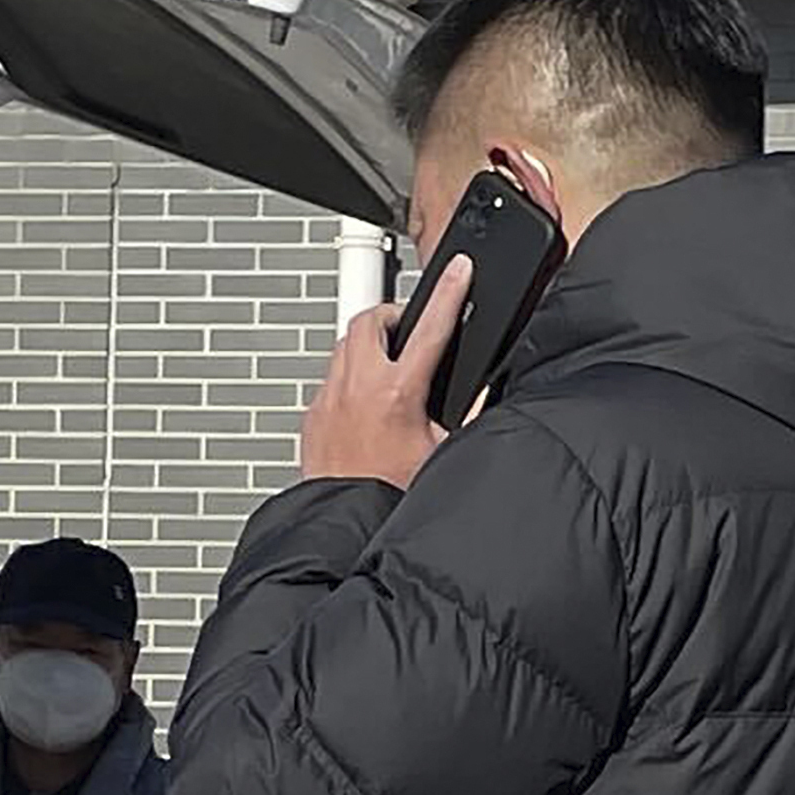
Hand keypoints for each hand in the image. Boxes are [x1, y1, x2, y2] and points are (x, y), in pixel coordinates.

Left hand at [296, 257, 465, 490]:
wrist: (344, 525)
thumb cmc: (389, 497)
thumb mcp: (443, 453)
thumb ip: (465, 414)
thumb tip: (481, 390)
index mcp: (396, 394)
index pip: (431, 327)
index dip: (450, 292)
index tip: (459, 270)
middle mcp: (356, 389)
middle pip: (371, 320)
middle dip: (395, 316)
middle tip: (412, 329)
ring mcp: (329, 399)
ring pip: (345, 345)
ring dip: (370, 344)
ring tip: (391, 364)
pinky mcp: (312, 415)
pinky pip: (330, 378)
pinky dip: (350, 377)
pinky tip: (366, 403)